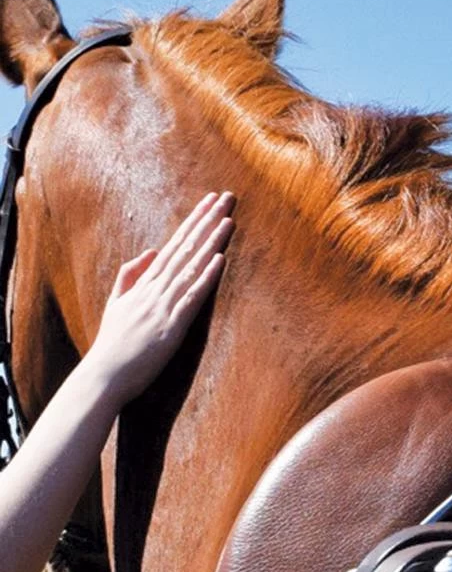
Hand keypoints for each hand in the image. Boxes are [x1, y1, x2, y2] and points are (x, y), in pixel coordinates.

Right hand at [84, 191, 233, 404]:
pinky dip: (206, 277)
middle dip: (205, 221)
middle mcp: (154, 289)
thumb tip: (152, 252)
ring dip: (210, 242)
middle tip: (226, 197)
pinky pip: (192, 297)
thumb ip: (130, 275)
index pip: (175, 246)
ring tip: (228, 219)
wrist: (104, 375)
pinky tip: (219, 260)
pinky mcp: (171, 326)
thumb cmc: (113, 344)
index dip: (193, 223)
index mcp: (145, 284)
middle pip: (185, 248)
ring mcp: (162, 306)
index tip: (210, 203)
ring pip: (191, 267)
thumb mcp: (117, 303)